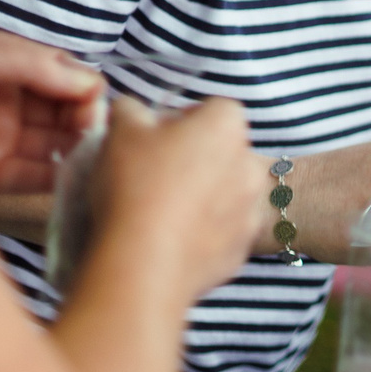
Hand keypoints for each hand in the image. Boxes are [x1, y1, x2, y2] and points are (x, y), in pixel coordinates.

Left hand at [0, 29, 104, 196]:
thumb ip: (30, 61)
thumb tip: (88, 81)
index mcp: (5, 66)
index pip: (63, 75)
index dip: (83, 87)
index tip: (90, 101)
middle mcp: (8, 103)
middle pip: (66, 111)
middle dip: (86, 118)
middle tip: (91, 129)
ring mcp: (0, 141)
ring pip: (57, 145)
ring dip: (80, 148)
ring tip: (92, 153)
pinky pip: (35, 178)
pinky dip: (60, 177)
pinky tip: (76, 174)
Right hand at [87, 98, 264, 305]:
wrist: (143, 263)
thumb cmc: (134, 184)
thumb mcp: (120, 130)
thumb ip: (130, 110)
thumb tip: (133, 112)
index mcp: (227, 126)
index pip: (216, 108)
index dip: (184, 118)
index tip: (156, 137)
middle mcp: (250, 165)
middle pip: (223, 151)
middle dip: (195, 158)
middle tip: (155, 174)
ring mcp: (250, 210)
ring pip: (226, 193)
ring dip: (202, 196)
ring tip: (161, 210)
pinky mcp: (241, 249)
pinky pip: (222, 231)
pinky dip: (203, 231)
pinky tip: (170, 238)